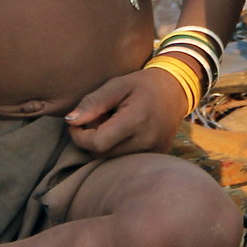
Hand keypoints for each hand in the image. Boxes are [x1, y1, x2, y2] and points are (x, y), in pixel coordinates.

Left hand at [65, 68, 188, 156]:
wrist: (175, 91)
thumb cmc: (142, 85)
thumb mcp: (116, 85)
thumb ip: (93, 103)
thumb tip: (70, 121)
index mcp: (136, 120)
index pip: (97, 143)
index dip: (79, 136)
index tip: (76, 123)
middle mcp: (146, 141)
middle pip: (102, 154)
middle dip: (90, 140)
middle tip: (95, 120)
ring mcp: (153, 152)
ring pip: (112, 160)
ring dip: (103, 146)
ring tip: (110, 126)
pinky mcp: (155, 157)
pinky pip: (125, 161)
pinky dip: (117, 150)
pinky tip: (122, 134)